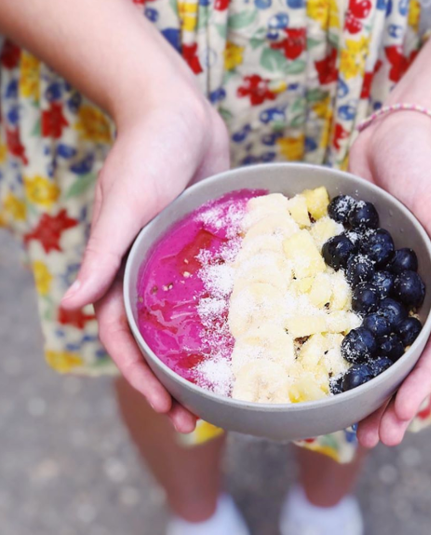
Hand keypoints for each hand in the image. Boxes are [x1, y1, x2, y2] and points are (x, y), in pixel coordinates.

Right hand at [61, 88, 229, 432]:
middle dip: (170, 384)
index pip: (124, 338)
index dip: (139, 376)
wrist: (178, 111)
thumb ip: (102, 256)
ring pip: (189, 326)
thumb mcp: (125, 205)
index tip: (163, 408)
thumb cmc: (146, 153)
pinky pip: (219, 293)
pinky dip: (229, 320)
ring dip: (201, 361)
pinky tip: (257, 342)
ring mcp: (181, 266)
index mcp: (122, 272)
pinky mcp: (210, 250)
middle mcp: (150, 276)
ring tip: (225, 396)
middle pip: (157, 342)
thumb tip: (69, 308)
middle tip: (195, 422)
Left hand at [349, 112, 430, 446]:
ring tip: (344, 425)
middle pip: (401, 360)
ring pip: (369, 347)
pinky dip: (329, 345)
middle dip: (389, 403)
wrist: (395, 133)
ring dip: (360, 386)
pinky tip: (310, 369)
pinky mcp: (349, 274)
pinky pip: (338, 316)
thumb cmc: (429, 170)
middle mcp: (409, 297)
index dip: (420, 385)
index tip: (401, 417)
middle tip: (372, 440)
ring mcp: (377, 289)